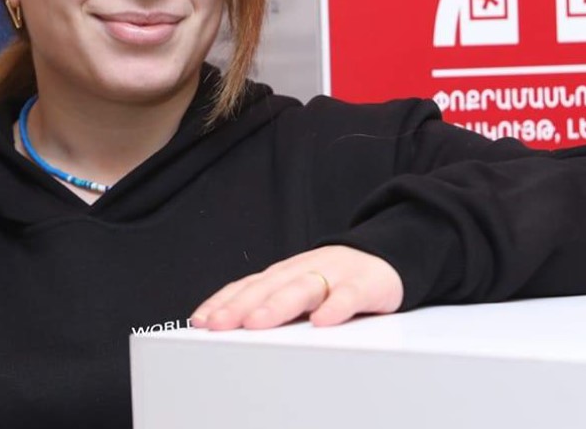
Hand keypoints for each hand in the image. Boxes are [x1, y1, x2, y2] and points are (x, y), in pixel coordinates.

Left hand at [190, 246, 403, 329]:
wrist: (383, 258)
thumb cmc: (333, 281)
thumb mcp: (297, 290)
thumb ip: (269, 304)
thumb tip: (226, 327)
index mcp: (284, 274)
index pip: (247, 286)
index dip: (223, 302)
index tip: (201, 321)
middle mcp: (303, 270)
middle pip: (268, 287)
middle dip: (240, 306)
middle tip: (219, 325)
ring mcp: (334, 274)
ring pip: (303, 288)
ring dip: (278, 305)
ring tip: (258, 323)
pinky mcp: (365, 283)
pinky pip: (350, 295)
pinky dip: (336, 306)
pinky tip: (323, 320)